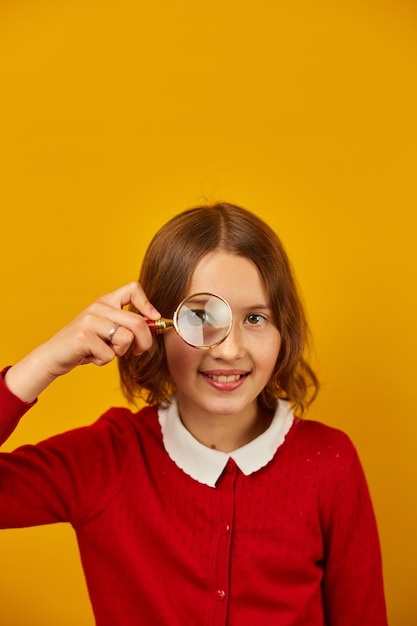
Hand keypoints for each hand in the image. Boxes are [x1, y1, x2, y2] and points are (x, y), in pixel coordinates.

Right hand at [4, 282, 159, 402]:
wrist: (53, 356)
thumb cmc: (85, 345)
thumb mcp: (107, 329)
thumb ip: (127, 324)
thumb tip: (156, 323)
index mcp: (105, 301)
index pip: (132, 289)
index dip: (148, 304)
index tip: (154, 318)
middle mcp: (98, 307)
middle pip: (138, 322)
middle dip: (145, 342)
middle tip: (138, 351)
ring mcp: (90, 320)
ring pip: (126, 339)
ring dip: (119, 353)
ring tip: (103, 351)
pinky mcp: (83, 336)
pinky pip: (110, 354)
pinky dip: (103, 360)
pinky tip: (91, 356)